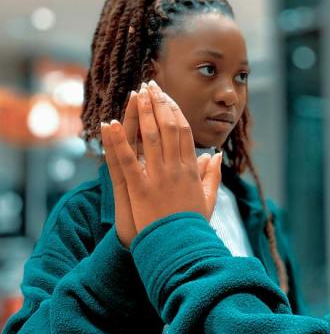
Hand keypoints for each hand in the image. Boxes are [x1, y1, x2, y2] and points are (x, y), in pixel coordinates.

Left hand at [103, 81, 221, 235]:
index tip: (166, 97)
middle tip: (150, 85)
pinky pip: (127, 160)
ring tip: (137, 93)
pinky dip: (118, 141)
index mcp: (191, 169)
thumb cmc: (193, 226)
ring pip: (151, 137)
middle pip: (168, 128)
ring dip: (144, 112)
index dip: (174, 112)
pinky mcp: (140, 188)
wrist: (182, 248)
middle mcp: (176, 168)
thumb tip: (215, 154)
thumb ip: (213, 174)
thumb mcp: (209, 198)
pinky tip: (109, 124)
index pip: (184, 132)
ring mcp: (159, 177)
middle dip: (159, 104)